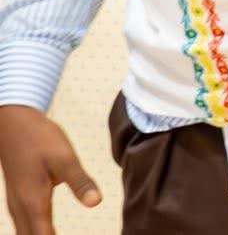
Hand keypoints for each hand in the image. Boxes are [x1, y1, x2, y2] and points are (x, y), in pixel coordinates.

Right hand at [0, 105, 100, 234]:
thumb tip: (96, 203)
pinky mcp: (16, 197)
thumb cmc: (39, 138)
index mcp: (33, 201)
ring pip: (23, 233)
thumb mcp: (64, 157)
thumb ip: (80, 181)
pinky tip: (43, 232)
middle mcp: (21, 207)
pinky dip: (32, 233)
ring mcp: (15, 202)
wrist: (12, 123)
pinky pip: (22, 224)